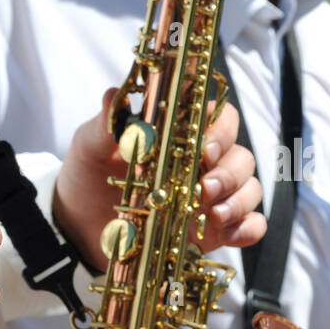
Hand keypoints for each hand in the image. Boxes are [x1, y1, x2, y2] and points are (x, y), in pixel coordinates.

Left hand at [54, 89, 265, 272]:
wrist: (78, 225)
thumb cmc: (89, 177)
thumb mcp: (90, 148)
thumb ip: (106, 125)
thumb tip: (113, 94)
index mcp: (181, 135)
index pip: (221, 119)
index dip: (222, 131)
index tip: (205, 148)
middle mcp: (204, 163)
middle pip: (240, 156)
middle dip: (230, 172)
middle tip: (206, 188)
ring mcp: (211, 197)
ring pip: (250, 189)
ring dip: (240, 199)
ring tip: (214, 214)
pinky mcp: (213, 230)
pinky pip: (250, 226)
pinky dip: (248, 228)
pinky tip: (229, 234)